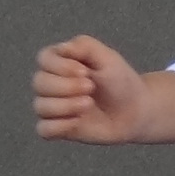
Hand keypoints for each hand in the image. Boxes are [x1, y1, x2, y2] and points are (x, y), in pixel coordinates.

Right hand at [34, 36, 150, 142]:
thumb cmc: (120, 81)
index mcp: (61, 62)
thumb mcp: (107, 57)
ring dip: (65, 106)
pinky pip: (44, 129)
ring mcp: (54, 107)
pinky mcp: (58, 128)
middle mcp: (52, 83)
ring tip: (88, 104)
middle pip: (39, 83)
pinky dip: (59, 126)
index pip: (43, 59)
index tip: (85, 71)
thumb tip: (60, 48)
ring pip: (40, 106)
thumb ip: (83, 46)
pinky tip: (78, 121)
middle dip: (66, 86)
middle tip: (91, 88)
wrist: (135, 110)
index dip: (60, 66)